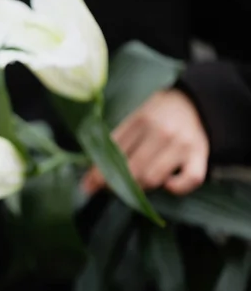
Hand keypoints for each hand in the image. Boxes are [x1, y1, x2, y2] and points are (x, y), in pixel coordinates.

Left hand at [82, 89, 208, 195]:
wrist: (195, 102)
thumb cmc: (158, 115)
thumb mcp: (134, 120)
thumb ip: (116, 144)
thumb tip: (91, 177)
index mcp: (141, 121)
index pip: (114, 154)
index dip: (99, 174)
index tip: (89, 187)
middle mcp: (161, 132)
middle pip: (133, 170)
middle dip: (118, 184)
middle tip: (114, 188)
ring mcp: (182, 145)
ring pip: (154, 178)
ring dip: (143, 187)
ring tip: (139, 183)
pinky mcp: (200, 155)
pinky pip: (190, 180)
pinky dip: (177, 188)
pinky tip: (168, 183)